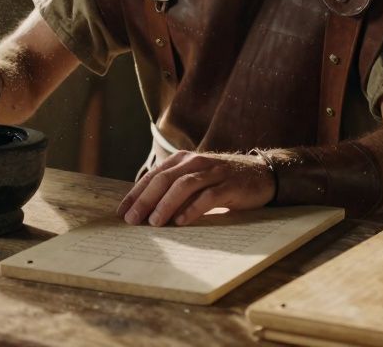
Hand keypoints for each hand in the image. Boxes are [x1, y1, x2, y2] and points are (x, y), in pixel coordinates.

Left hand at [116, 151, 275, 226]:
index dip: (136, 194)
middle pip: (165, 180)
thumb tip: (145, 213)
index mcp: (182, 160)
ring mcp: (213, 172)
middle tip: (132, 220)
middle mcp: (195, 162)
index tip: (122, 212)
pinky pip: (208, 196)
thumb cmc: (221, 181)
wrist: (261, 174)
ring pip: (184, 186)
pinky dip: (193, 209)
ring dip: (166, 204)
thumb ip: (174, 190)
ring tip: (154, 222)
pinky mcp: (230, 185)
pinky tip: (182, 222)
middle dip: (146, 200)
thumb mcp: (195, 180)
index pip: (153, 176)